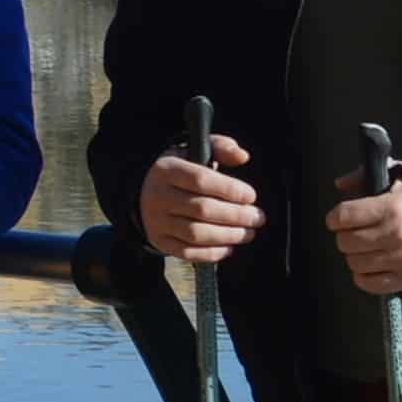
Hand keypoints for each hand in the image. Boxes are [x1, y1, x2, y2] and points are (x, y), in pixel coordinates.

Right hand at [141, 135, 261, 264]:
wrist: (144, 192)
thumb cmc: (180, 172)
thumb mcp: (194, 152)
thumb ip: (220, 148)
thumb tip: (242, 156)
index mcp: (166, 170)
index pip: (200, 180)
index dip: (230, 189)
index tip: (251, 196)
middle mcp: (158, 195)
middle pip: (202, 209)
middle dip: (236, 215)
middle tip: (257, 217)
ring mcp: (156, 220)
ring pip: (196, 233)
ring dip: (228, 235)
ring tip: (248, 232)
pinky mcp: (159, 240)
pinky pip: (187, 252)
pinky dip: (212, 253)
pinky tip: (229, 246)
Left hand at [325, 173, 401, 298]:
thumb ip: (368, 176)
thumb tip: (340, 184)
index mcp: (392, 207)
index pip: (344, 216)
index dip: (335, 218)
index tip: (338, 220)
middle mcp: (396, 234)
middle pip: (345, 242)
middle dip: (345, 237)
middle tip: (354, 234)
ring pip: (355, 263)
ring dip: (355, 257)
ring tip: (366, 250)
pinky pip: (370, 284)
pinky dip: (364, 277)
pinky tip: (372, 267)